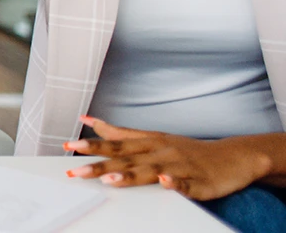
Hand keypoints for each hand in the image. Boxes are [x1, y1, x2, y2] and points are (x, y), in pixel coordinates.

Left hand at [66, 116, 268, 199]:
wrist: (234, 157)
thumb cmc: (187, 150)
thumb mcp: (153, 137)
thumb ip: (120, 132)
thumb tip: (89, 120)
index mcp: (150, 142)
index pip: (116, 144)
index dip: (93, 145)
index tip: (69, 146)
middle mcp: (161, 152)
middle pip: (126, 159)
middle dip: (100, 164)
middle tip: (76, 169)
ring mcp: (180, 166)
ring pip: (151, 171)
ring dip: (130, 175)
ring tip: (110, 179)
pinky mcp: (199, 181)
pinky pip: (186, 184)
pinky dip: (175, 183)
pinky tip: (166, 182)